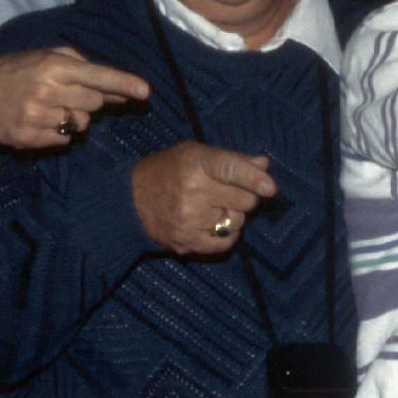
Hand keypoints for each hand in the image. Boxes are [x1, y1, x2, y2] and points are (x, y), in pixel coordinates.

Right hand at [0, 47, 149, 149]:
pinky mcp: (26, 137)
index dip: (124, 84)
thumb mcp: (48, 57)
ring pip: (81, 124)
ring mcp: (35, 116)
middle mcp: (46, 91)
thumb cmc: (18, 70)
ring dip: (73, 117)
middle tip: (66, 94)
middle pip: (94, 104)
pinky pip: (64, 140)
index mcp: (54, 67)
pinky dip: (58, 132)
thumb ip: (86, 70)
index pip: (98, 76)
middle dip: (89, 101)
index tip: (145, 92)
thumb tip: (123, 92)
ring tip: (49, 106)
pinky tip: (39, 120)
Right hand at [130, 142, 275, 254]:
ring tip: (214, 207)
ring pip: (238, 222)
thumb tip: (263, 164)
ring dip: (234, 216)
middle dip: (244, 196)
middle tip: (227, 192)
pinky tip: (213, 225)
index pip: (232, 169)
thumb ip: (232, 159)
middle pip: (245, 200)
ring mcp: (189, 218)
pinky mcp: (186, 241)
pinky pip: (225, 243)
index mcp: (196, 163)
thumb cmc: (168, 170)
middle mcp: (193, 191)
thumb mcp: (196, 154)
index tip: (270, 188)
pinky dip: (226, 236)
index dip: (254, 179)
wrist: (127, 199)